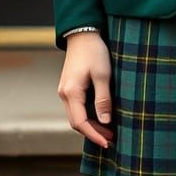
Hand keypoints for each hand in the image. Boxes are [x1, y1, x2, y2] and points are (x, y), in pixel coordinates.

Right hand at [57, 32, 115, 147]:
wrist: (83, 33)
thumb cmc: (94, 51)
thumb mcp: (103, 74)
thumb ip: (103, 99)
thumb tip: (105, 122)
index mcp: (71, 92)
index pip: (80, 123)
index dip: (94, 135)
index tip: (107, 143)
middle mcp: (64, 94)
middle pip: (76, 122)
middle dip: (93, 132)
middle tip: (111, 138)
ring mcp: (65, 90)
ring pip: (75, 115)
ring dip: (90, 125)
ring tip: (108, 130)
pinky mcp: (68, 86)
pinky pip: (76, 107)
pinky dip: (87, 115)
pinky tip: (100, 116)